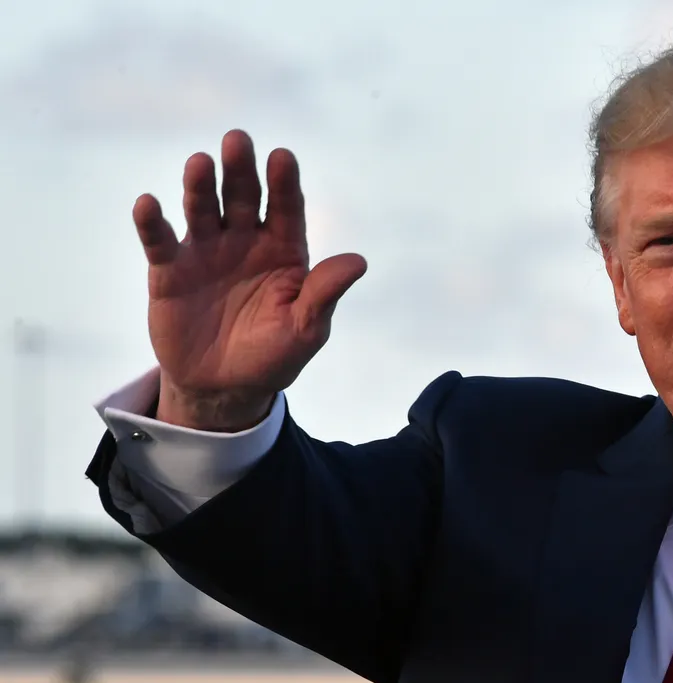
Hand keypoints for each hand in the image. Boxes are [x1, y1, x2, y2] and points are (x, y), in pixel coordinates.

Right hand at [135, 129, 366, 430]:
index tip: (283, 157)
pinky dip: (152, 222)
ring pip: (203, 209)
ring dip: (200, 186)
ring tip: (200, 164)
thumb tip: (359, 261)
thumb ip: (324, 293)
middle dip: (241, 170)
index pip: (288, 209)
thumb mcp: (305, 329)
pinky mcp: (170, 270)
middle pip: (244, 197)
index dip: (285, 183)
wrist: (225, 388)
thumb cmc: (274, 355)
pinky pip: (159, 240)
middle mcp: (246, 241)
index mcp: (285, 250)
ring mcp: (207, 251)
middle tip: (238, 140)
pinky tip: (149, 204)